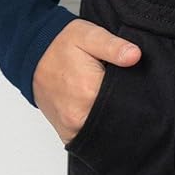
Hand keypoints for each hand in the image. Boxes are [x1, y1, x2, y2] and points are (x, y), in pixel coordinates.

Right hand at [33, 19, 141, 145]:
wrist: (33, 57)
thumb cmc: (60, 45)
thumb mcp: (88, 35)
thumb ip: (113, 46)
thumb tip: (135, 55)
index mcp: (89, 91)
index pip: (128, 103)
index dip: (139, 95)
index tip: (142, 88)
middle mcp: (79, 115)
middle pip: (118, 121)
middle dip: (128, 110)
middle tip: (130, 94)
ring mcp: (72, 127)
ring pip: (106, 132)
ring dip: (114, 121)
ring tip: (117, 103)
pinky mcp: (67, 133)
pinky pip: (91, 138)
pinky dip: (101, 129)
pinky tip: (105, 114)